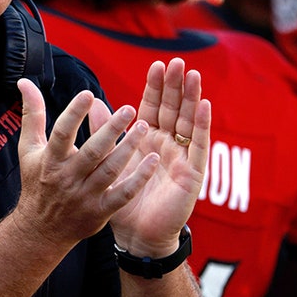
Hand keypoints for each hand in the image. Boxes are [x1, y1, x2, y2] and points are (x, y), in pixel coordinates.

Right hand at [13, 79, 159, 248]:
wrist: (40, 230)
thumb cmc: (37, 182)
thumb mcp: (28, 148)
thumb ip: (32, 114)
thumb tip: (24, 82)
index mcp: (50, 160)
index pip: (62, 134)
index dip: (74, 114)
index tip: (89, 95)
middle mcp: (68, 178)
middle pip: (91, 152)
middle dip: (110, 130)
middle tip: (129, 109)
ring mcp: (85, 196)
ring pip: (110, 171)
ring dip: (128, 148)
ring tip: (144, 126)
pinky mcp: (100, 211)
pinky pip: (122, 195)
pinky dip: (138, 179)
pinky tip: (152, 160)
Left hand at [110, 58, 211, 256]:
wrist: (137, 235)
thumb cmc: (124, 201)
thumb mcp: (111, 162)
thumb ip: (104, 132)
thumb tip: (92, 101)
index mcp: (147, 140)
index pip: (153, 107)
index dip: (155, 87)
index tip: (156, 64)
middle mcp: (167, 144)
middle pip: (173, 109)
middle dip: (175, 86)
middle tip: (176, 62)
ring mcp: (182, 157)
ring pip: (188, 122)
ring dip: (191, 98)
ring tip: (192, 75)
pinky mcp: (193, 173)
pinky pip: (200, 146)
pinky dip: (203, 125)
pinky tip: (204, 105)